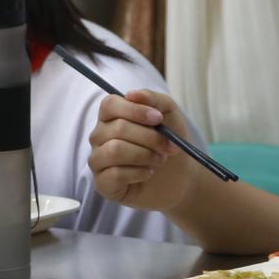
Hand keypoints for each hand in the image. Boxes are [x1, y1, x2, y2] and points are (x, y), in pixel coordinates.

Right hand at [87, 90, 198, 214]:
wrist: (180, 177)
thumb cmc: (170, 143)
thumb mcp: (169, 115)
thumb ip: (153, 99)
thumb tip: (131, 94)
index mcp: (111, 117)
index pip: (109, 105)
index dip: (134, 110)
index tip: (158, 119)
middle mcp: (100, 136)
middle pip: (117, 128)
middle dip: (150, 137)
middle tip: (168, 147)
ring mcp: (98, 160)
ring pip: (115, 150)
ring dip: (144, 155)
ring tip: (159, 160)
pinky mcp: (102, 183)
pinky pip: (115, 174)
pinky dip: (139, 172)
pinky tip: (148, 173)